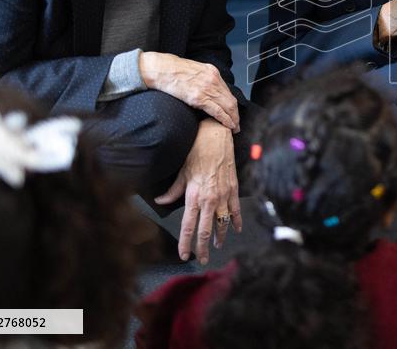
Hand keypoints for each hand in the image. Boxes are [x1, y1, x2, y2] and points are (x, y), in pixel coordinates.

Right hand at [139, 52, 239, 131]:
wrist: (161, 69)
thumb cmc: (173, 70)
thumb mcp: (194, 70)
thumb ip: (203, 78)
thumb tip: (207, 88)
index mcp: (212, 72)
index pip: (227, 91)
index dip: (232, 104)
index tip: (233, 112)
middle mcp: (213, 80)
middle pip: (231, 100)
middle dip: (235, 114)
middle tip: (237, 124)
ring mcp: (207, 89)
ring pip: (227, 107)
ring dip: (233, 119)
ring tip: (234, 128)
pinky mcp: (199, 98)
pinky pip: (218, 111)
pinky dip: (225, 120)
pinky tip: (229, 125)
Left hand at [154, 119, 241, 264]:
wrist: (216, 137)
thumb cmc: (196, 152)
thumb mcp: (181, 172)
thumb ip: (173, 190)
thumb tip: (160, 201)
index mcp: (194, 196)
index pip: (188, 226)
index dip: (186, 243)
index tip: (184, 255)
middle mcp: (209, 199)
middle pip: (206, 230)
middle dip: (203, 248)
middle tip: (201, 260)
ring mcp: (224, 195)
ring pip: (222, 223)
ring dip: (220, 237)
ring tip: (217, 246)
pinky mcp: (234, 189)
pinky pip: (236, 210)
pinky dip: (236, 221)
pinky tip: (236, 230)